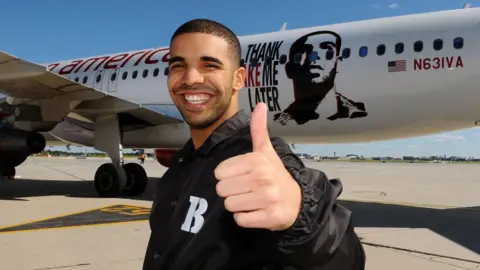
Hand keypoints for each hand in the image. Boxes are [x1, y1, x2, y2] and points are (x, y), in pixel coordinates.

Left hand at [214, 102, 301, 230]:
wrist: (296, 200)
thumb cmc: (275, 174)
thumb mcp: (266, 151)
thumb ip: (258, 129)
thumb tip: (260, 104)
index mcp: (257, 161)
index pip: (219, 172)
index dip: (227, 176)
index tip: (241, 176)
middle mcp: (262, 178)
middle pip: (221, 190)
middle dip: (231, 191)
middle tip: (246, 189)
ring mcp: (266, 199)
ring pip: (229, 205)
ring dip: (237, 205)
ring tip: (251, 199)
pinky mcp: (268, 218)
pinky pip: (239, 220)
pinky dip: (244, 218)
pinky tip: (255, 211)